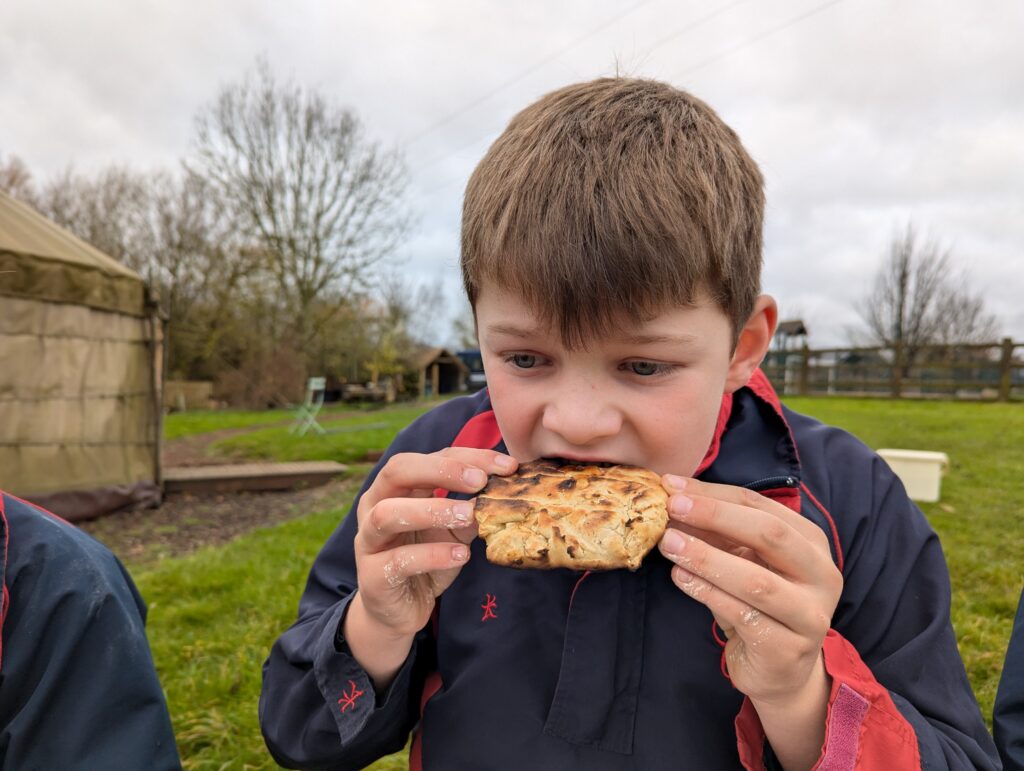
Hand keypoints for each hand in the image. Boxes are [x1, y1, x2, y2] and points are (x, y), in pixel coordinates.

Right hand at [352, 448, 517, 638]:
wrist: (400, 610)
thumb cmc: (426, 559)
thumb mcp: (455, 530)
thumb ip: (472, 509)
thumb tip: (505, 490)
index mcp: (396, 488)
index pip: (431, 457)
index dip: (469, 457)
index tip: (507, 466)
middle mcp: (375, 505)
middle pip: (398, 470)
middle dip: (441, 471)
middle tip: (480, 481)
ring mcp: (368, 539)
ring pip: (388, 513)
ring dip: (433, 510)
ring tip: (470, 516)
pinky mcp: (372, 575)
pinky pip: (399, 559)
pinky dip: (433, 554)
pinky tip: (461, 555)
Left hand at [656, 475, 841, 705]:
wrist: (779, 671)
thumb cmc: (758, 606)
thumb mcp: (742, 562)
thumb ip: (717, 533)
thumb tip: (673, 497)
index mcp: (811, 542)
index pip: (759, 505)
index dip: (714, 494)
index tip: (672, 487)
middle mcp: (821, 574)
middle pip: (770, 534)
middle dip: (715, 516)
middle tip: (672, 508)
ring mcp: (810, 614)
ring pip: (756, 580)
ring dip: (706, 557)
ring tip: (669, 544)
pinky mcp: (789, 648)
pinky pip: (743, 614)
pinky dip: (707, 593)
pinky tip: (681, 577)